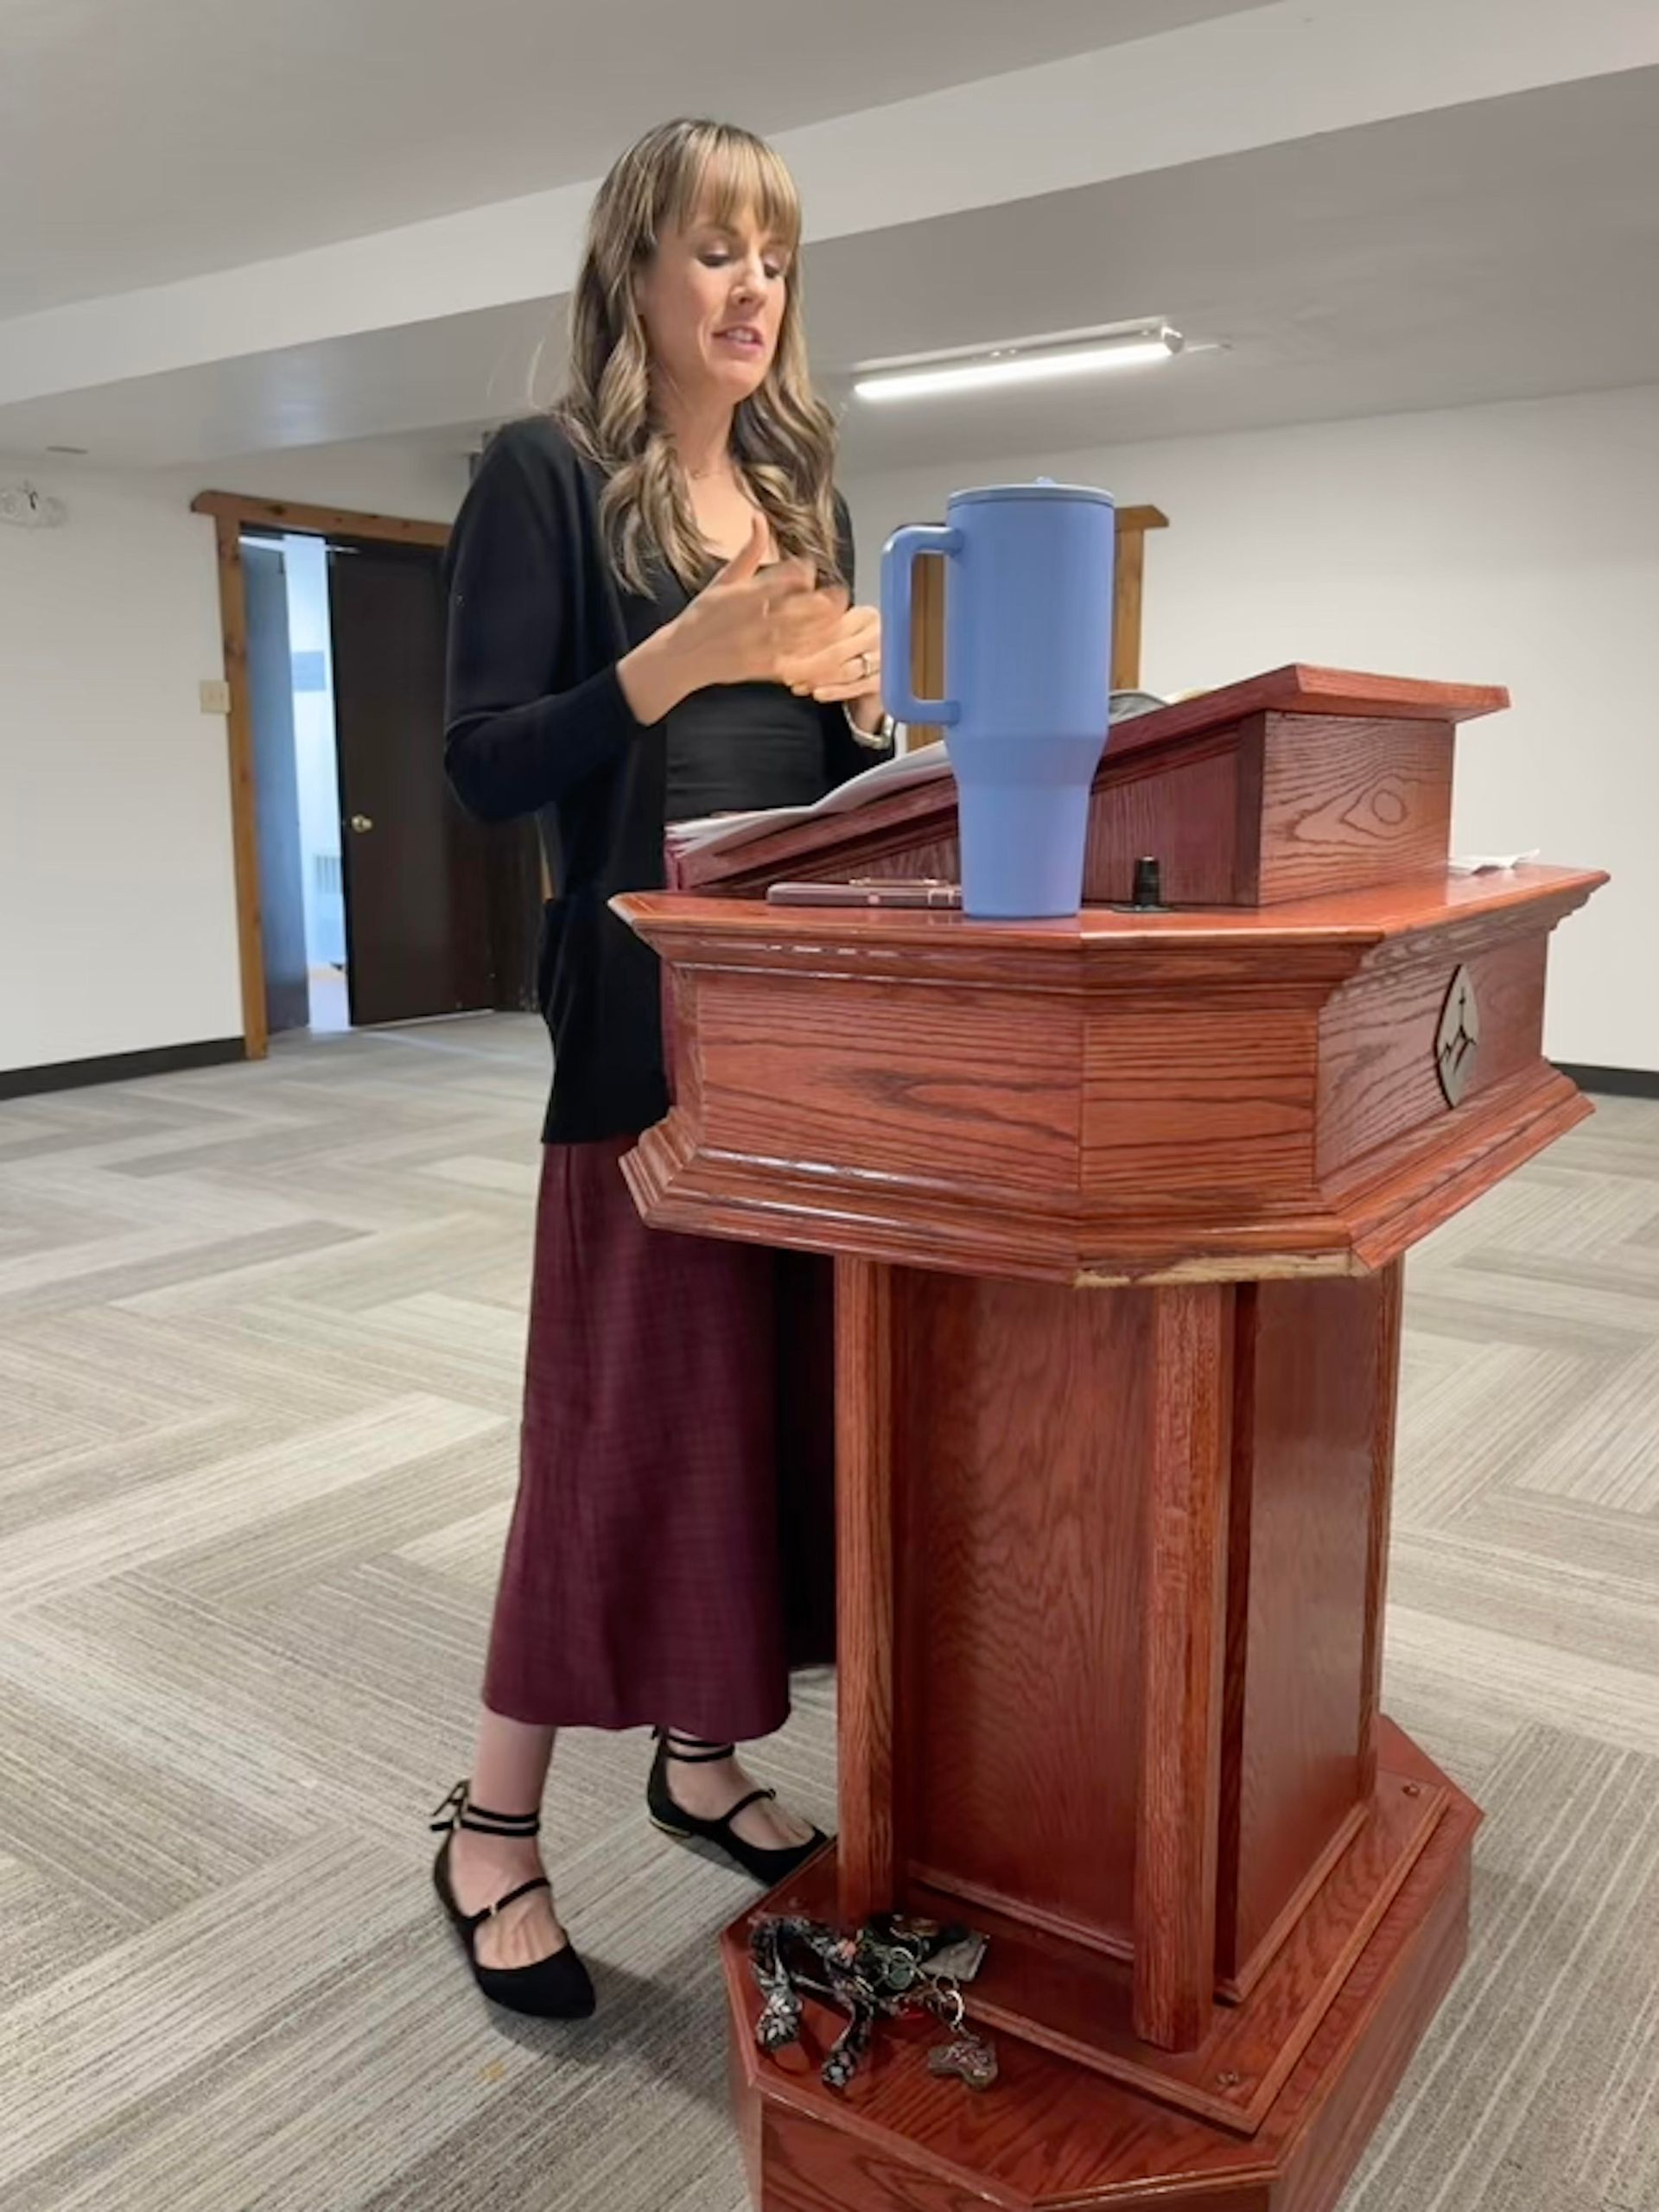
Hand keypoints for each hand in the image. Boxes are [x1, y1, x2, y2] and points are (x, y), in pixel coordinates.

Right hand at [673, 511, 848, 689]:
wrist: (683, 656)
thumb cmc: (703, 614)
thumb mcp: (722, 578)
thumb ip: (748, 550)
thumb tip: (759, 517)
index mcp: (745, 593)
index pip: (788, 576)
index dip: (805, 571)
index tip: (808, 570)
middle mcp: (755, 619)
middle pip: (804, 606)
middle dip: (826, 599)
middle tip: (838, 594)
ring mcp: (762, 646)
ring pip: (807, 634)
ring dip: (825, 624)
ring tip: (837, 616)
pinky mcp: (764, 668)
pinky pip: (798, 660)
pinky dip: (814, 653)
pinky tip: (823, 644)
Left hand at [780, 603, 881, 709]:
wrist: (876, 676)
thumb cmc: (853, 651)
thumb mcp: (836, 635)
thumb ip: (815, 631)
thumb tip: (781, 636)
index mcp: (864, 615)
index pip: (831, 627)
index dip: (804, 640)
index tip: (782, 651)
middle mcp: (878, 634)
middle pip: (836, 650)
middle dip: (805, 664)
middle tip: (785, 672)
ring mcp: (883, 659)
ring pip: (845, 670)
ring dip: (816, 679)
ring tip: (797, 683)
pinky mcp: (884, 681)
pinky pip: (855, 687)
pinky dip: (834, 691)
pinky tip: (817, 693)